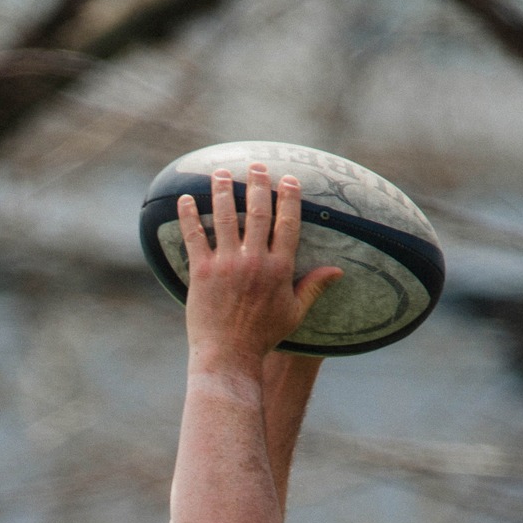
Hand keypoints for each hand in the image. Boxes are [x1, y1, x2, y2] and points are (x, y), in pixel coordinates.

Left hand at [177, 166, 341, 377]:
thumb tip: (338, 271)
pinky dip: (188, 216)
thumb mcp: (294, 313)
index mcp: (279, 269)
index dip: (288, 197)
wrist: (228, 357)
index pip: (287, 223)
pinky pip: (194, 237)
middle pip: (257, 212)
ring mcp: (226, 265)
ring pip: (224, 218)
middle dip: (257, 184)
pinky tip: (184, 199)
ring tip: (221, 173)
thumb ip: (313, 287)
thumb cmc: (263, 338)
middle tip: (256, 166)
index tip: (288, 179)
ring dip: (223, 191)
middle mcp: (254, 262)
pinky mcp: (201, 272)